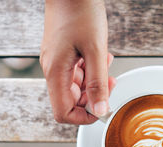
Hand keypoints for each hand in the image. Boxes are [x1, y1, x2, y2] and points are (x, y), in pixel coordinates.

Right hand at [40, 0, 115, 123]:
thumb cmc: (81, 12)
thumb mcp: (96, 51)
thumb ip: (98, 83)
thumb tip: (101, 111)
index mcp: (55, 73)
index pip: (63, 113)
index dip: (83, 117)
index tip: (102, 110)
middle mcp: (53, 70)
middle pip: (72, 101)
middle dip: (94, 97)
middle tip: (109, 83)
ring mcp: (57, 63)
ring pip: (77, 87)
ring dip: (95, 82)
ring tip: (106, 65)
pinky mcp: (63, 56)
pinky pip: (77, 73)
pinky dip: (91, 70)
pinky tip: (101, 58)